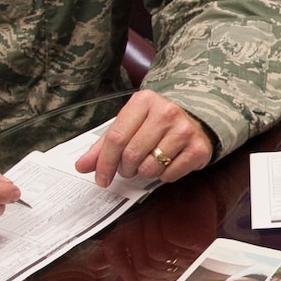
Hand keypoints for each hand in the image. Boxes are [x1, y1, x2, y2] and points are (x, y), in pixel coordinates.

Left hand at [78, 89, 213, 186]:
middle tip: (128, 168)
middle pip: (131, 154)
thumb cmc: (156, 122)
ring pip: (150, 167)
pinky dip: (163, 175)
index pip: (116, 137)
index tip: (101, 178)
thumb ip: (104, 145)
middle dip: (125, 169)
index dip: (105, 162)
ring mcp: (184, 130)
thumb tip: (82, 166)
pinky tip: (166, 163)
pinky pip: (169, 175)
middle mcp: (166, 112)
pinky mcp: (198, 148)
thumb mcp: (129, 124)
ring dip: (144, 172)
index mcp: (144, 101)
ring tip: (149, 162)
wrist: (196, 117)